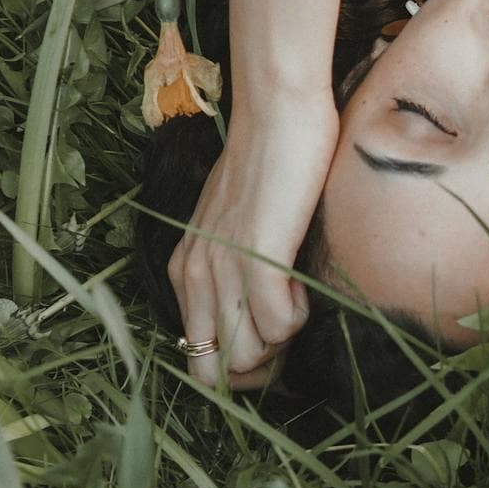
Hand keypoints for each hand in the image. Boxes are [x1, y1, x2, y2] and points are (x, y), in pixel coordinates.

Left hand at [167, 96, 338, 388]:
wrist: (278, 113)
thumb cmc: (268, 158)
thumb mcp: (235, 219)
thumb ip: (234, 260)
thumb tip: (261, 304)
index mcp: (186, 269)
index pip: (198, 359)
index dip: (242, 361)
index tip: (271, 331)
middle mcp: (195, 276)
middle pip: (215, 373)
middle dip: (260, 365)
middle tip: (287, 323)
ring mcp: (223, 270)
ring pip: (249, 357)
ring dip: (282, 339)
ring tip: (296, 293)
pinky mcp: (258, 260)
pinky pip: (279, 327)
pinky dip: (299, 316)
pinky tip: (302, 281)